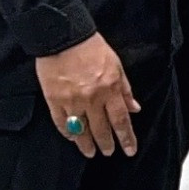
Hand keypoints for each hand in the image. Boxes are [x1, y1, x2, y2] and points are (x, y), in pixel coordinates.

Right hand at [36, 34, 138, 157]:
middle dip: (107, 144)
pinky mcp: (54, 100)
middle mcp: (92, 98)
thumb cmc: (91, 48)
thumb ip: (125, 89)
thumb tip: (135, 108)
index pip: (121, 120)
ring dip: (86, 144)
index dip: (126, 138)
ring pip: (81, 131)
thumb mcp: (116, 65)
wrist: (63, 37)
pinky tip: (73, 138)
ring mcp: (72, 101)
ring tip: (90, 152)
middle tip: (109, 152)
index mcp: (110, 89)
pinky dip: (68, 133)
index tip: (129, 150)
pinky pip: (61, 123)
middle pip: (102, 129)